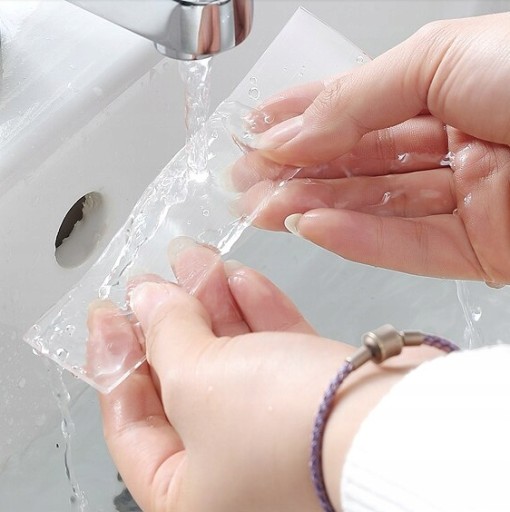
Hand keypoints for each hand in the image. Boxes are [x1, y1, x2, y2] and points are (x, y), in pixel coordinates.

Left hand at [88, 239, 436, 511]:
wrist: (392, 429)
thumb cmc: (286, 432)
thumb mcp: (198, 382)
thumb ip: (165, 336)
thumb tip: (147, 300)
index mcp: (188, 496)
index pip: (131, 421)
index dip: (114, 360)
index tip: (107, 313)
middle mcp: (233, 470)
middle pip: (183, 383)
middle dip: (168, 323)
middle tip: (150, 281)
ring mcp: (277, 430)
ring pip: (232, 357)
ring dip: (211, 305)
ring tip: (192, 260)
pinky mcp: (316, 395)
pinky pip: (273, 349)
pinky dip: (254, 310)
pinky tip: (236, 275)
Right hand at [232, 13, 509, 284]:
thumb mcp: (439, 58)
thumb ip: (357, 99)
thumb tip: (292, 130)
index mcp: (451, 88)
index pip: (359, 109)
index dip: (301, 119)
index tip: (254, 131)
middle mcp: (458, 145)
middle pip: (359, 165)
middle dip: (295, 172)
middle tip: (245, 180)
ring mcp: (469, 202)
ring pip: (375, 208)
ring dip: (314, 208)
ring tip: (262, 209)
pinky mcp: (483, 250)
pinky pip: (408, 246)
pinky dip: (357, 239)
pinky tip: (313, 228)